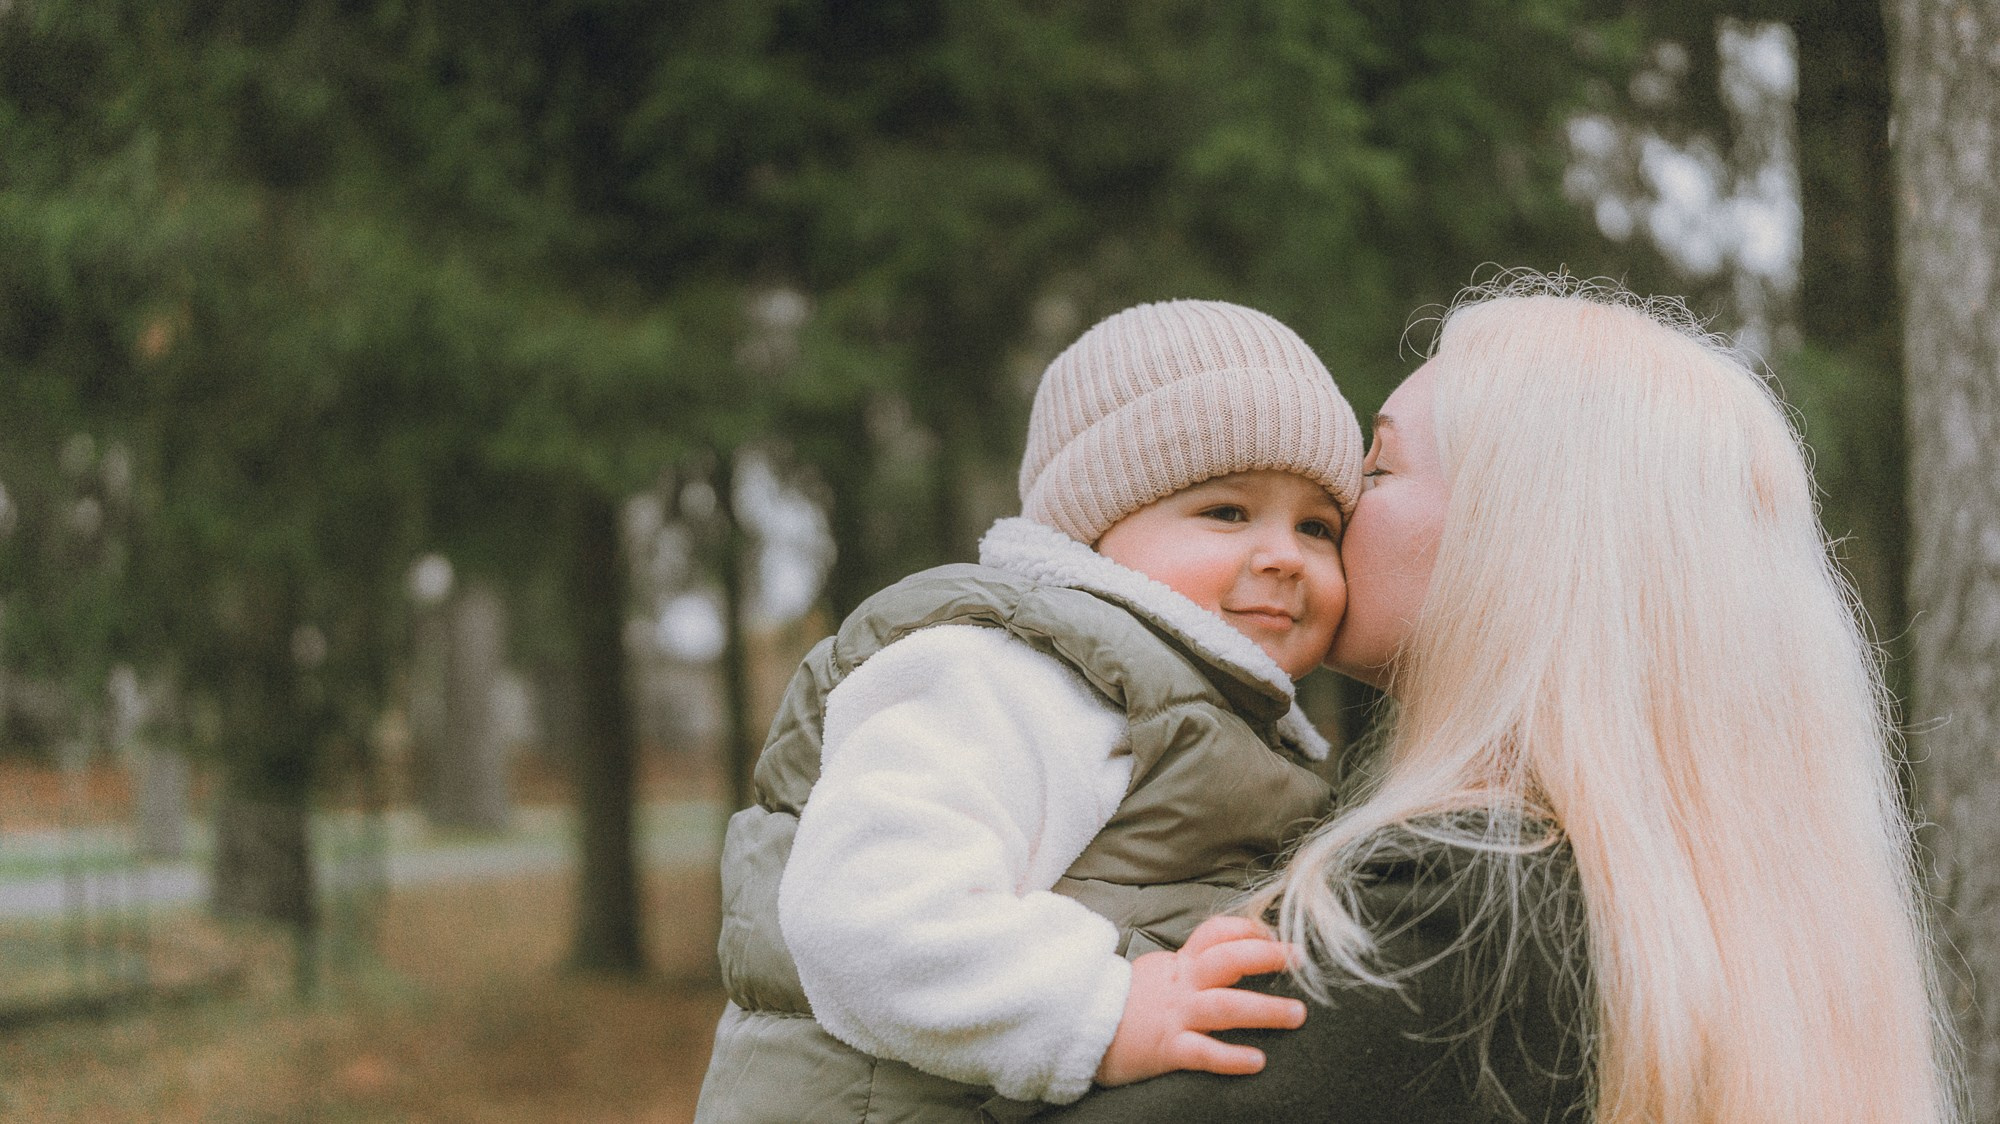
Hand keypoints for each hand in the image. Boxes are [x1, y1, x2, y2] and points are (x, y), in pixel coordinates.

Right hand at [1093, 915, 1306, 1086]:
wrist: (1078, 1029)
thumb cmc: (1123, 1005)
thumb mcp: (1156, 975)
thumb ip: (1188, 967)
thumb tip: (1225, 957)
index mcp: (1178, 965)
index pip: (1215, 934)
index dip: (1248, 930)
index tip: (1274, 935)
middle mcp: (1180, 986)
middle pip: (1227, 961)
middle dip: (1266, 957)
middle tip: (1299, 959)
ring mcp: (1174, 1016)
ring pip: (1224, 1006)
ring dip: (1265, 1010)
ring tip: (1297, 1015)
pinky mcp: (1165, 1049)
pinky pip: (1202, 1053)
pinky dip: (1231, 1057)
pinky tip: (1257, 1062)